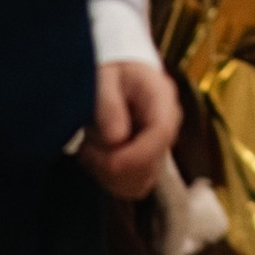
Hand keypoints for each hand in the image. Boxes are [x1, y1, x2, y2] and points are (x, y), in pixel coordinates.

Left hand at [85, 58, 179, 197]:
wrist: (118, 70)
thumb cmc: (111, 68)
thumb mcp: (104, 76)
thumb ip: (109, 104)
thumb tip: (116, 139)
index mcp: (161, 98)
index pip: (161, 134)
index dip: (133, 155)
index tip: (104, 159)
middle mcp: (168, 125)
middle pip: (151, 165)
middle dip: (113, 166)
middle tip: (86, 146)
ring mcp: (159, 146)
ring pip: (141, 182)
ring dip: (108, 176)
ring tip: (89, 150)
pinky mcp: (148, 161)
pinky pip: (133, 186)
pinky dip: (110, 181)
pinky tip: (96, 159)